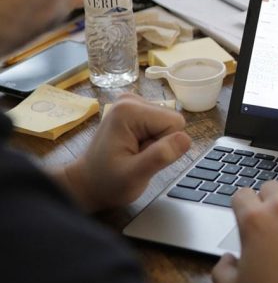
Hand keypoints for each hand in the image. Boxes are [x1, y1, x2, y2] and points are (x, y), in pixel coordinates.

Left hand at [55, 94, 190, 211]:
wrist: (87, 183)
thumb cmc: (107, 182)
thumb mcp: (134, 176)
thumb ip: (159, 156)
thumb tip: (186, 139)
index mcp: (130, 110)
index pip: (175, 123)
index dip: (166, 145)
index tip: (143, 157)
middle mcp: (131, 100)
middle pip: (172, 120)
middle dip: (161, 142)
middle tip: (138, 157)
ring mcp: (132, 102)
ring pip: (168, 122)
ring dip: (156, 141)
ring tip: (134, 153)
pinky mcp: (134, 109)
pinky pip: (160, 123)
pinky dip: (152, 138)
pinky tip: (134, 147)